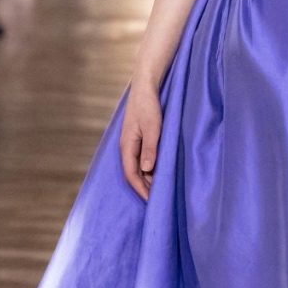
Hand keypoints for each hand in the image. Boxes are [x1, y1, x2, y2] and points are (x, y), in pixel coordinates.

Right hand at [119, 79, 162, 199]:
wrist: (145, 87)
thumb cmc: (148, 105)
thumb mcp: (153, 127)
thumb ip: (150, 148)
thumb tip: (147, 170)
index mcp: (127, 146)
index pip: (131, 174)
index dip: (141, 189)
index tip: (152, 201)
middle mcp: (127, 147)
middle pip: (133, 174)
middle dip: (144, 188)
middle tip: (158, 201)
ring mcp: (132, 143)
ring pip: (138, 167)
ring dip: (147, 179)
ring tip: (160, 190)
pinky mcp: (138, 139)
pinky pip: (141, 159)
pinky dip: (149, 169)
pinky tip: (159, 172)